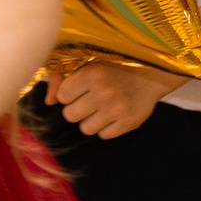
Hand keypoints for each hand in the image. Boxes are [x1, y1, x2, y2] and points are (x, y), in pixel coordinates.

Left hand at [49, 60, 175, 139]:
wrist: (152, 75)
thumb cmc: (113, 68)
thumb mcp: (87, 64)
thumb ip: (62, 79)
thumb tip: (49, 102)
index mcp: (91, 75)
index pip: (63, 97)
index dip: (69, 94)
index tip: (79, 90)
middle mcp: (104, 93)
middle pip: (70, 116)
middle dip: (76, 110)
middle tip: (88, 102)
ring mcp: (118, 109)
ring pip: (86, 129)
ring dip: (90, 121)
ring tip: (100, 109)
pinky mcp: (130, 123)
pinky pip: (104, 136)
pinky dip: (106, 128)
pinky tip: (112, 116)